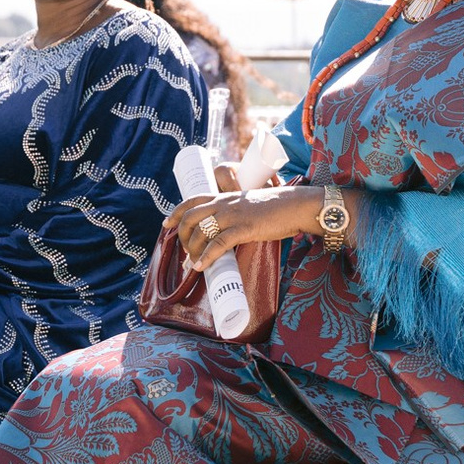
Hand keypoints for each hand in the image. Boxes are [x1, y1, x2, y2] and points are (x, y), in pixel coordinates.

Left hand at [171, 185, 326, 271]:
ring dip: (192, 250)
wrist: (296, 206)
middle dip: (182, 236)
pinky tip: (201, 266)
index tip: (167, 224)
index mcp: (225, 196)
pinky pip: (218, 243)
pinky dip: (206, 257)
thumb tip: (227, 232)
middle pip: (190, 217)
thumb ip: (236, 214)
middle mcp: (225, 203)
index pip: (192, 200)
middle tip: (185, 251)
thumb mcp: (250, 204)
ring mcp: (234, 214)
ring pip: (201, 231)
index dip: (176, 212)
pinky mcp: (244, 227)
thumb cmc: (277, 208)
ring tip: (194, 263)